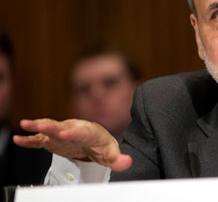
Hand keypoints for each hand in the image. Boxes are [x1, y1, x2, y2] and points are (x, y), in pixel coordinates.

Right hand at [13, 118, 131, 171]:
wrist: (94, 141)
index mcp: (89, 132)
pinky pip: (40, 139)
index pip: (81, 132)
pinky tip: (19, 139)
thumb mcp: (112, 154)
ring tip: (25, 125)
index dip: (74, 133)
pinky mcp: (52, 140)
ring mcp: (61, 133)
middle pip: (62, 126)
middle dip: (52, 126)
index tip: (66, 134)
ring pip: (48, 129)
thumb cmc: (103, 146)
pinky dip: (29, 139)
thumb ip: (118, 159)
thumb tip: (128, 162)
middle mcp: (73, 129)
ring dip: (37, 126)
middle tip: (42, 125)